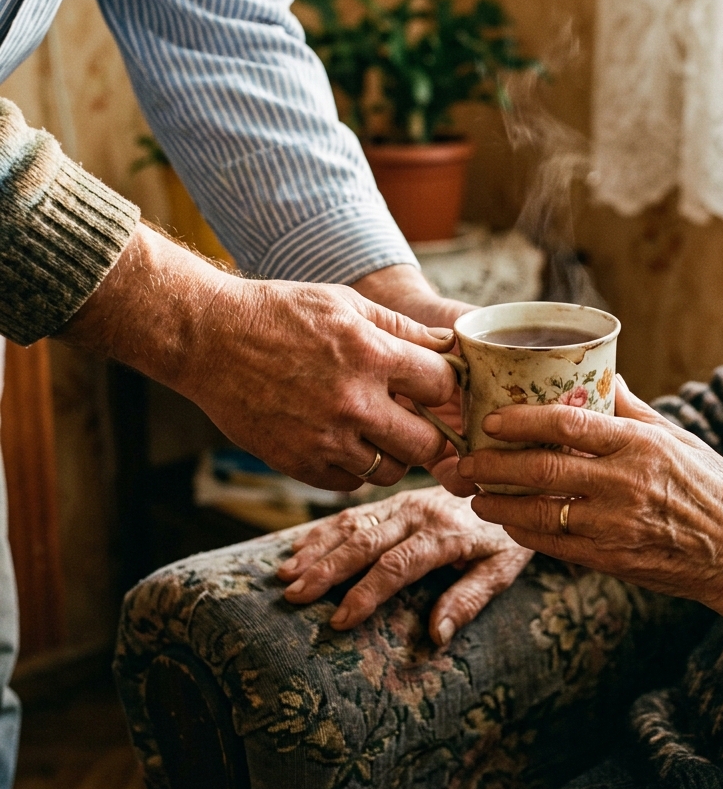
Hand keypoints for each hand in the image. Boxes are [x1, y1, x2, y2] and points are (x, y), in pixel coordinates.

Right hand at [62, 224, 459, 490]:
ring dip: (392, 455)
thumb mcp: (345, 304)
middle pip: (427, 444)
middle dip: (430, 434)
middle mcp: (353, 402)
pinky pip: (350, 484)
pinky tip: (346, 444)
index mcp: (371, 355)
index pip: (442, 386)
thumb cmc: (279, 313)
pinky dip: (355, 469)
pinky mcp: (297, 462)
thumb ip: (402, 328)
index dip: (445, 387)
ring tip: (378, 433)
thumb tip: (448, 345)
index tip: (436, 388)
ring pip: (390, 470)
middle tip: (417, 422)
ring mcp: (324, 438)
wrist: (208, 338)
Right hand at [276, 486, 532, 643]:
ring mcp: (404, 502)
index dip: (367, 593)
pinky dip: (324, 531)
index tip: (339, 620)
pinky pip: (354, 512)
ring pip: (353, 524)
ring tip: (285, 574)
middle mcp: (418, 512)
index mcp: (445, 533)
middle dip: (327, 570)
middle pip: (365, 542)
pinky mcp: (396, 498)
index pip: (397, 566)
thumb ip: (470, 598)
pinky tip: (298, 548)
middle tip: (293, 596)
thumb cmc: (508, 534)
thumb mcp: (504, 567)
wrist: (512, 483)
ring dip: (317, 549)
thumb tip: (437, 635)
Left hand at [458, 376, 722, 635]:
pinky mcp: (611, 559)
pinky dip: (525, 532)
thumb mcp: (680, 439)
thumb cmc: (715, 490)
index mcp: (639, 445)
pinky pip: (554, 545)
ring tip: (476, 495)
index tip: (491, 418)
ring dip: (499, 504)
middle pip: (541, 470)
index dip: (521, 420)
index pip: (566, 424)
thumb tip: (603, 375)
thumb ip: (633, 410)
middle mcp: (623, 483)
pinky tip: (510, 523)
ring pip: (539, 512)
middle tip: (465, 460)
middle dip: (493, 465)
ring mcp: (615, 525)